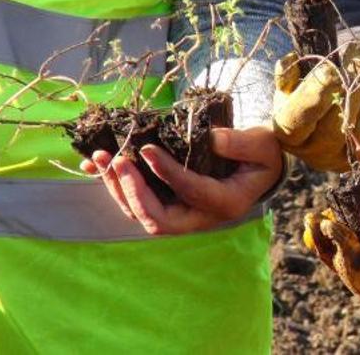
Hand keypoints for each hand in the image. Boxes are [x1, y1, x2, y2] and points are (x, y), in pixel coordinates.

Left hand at [80, 126, 282, 234]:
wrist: (260, 167)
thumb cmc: (262, 155)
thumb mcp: (262, 145)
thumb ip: (240, 143)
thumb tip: (211, 139)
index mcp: (226, 203)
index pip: (192, 193)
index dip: (167, 173)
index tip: (147, 149)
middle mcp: (201, 217)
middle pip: (159, 220)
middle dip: (134, 193)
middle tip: (117, 161)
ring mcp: (183, 214)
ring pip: (143, 214)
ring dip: (118, 189)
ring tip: (102, 158)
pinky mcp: (169, 203)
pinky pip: (138, 203)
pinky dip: (115, 186)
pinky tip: (97, 165)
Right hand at [272, 41, 359, 171]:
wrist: (337, 122)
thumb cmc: (310, 95)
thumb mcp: (292, 85)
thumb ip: (287, 74)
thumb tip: (291, 61)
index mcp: (292, 134)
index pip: (299, 119)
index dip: (315, 94)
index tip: (330, 69)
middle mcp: (319, 154)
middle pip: (340, 125)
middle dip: (355, 86)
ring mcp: (351, 161)